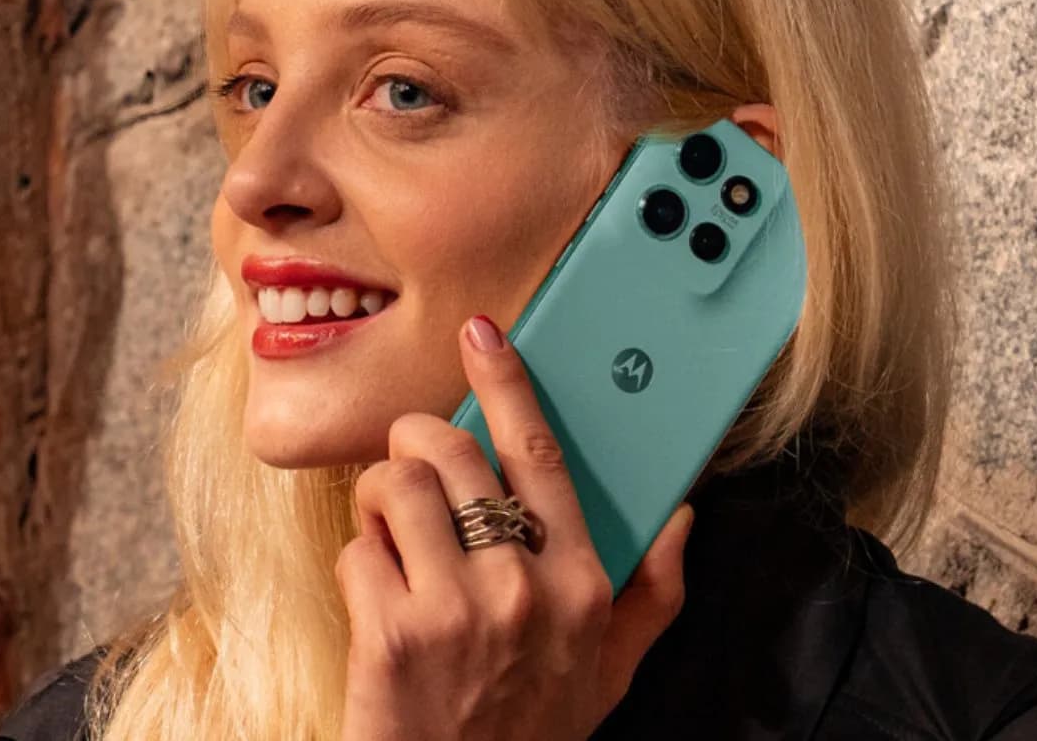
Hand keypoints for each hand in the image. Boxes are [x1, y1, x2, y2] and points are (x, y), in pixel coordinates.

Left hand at [335, 314, 693, 740]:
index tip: (482, 336)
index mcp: (582, 586)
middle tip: (413, 469)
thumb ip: (653, 592)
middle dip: (417, 445)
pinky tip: (377, 598)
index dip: (506, 383)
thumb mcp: (610, 673)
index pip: (541, 455)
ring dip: (381, 502)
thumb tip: (681, 516)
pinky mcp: (393, 635)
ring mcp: (455, 610)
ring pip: (396, 488)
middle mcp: (523, 589)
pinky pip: (356, 550)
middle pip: (452, 453)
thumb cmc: (528, 732)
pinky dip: (356, 565)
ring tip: (393, 537)